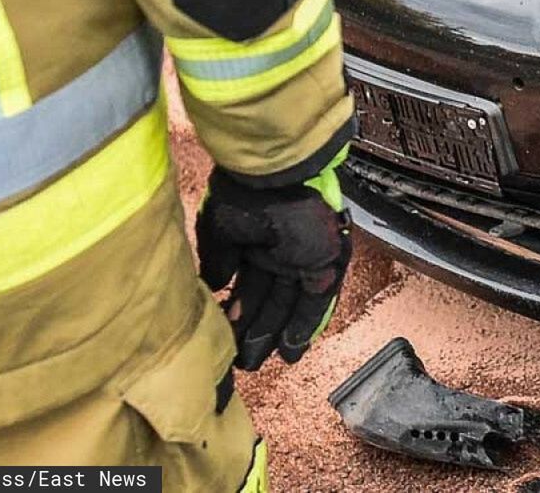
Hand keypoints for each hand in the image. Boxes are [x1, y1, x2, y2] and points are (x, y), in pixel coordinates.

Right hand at [196, 159, 350, 368]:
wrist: (276, 177)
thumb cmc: (244, 196)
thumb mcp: (219, 231)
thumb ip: (217, 262)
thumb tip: (213, 287)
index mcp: (255, 242)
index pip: (247, 286)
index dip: (238, 314)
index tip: (225, 338)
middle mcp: (280, 253)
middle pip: (269, 301)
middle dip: (255, 332)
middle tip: (241, 362)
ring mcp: (304, 259)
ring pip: (290, 306)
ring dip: (275, 335)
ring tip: (257, 362)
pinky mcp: (327, 264)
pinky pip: (318, 301)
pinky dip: (305, 326)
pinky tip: (291, 351)